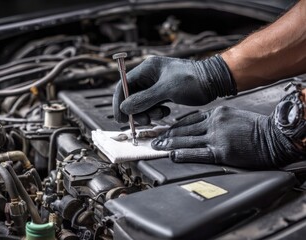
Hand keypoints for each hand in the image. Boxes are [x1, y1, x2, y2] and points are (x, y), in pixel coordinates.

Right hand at [113, 55, 236, 123]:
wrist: (213, 81)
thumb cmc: (192, 81)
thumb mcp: (166, 90)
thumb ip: (144, 100)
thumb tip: (124, 108)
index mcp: (146, 69)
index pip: (123, 85)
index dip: (119, 102)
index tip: (121, 118)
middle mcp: (148, 76)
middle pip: (131, 96)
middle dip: (135, 111)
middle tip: (144, 121)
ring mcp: (155, 85)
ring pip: (141, 103)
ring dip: (147, 113)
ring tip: (160, 115)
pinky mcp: (162, 93)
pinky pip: (151, 105)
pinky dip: (155, 112)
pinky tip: (165, 111)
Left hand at [151, 106, 305, 168]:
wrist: (274, 136)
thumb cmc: (256, 127)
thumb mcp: (233, 115)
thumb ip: (215, 119)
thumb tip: (198, 125)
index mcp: (216, 113)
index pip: (189, 119)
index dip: (174, 126)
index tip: (164, 130)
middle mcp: (214, 123)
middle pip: (184, 129)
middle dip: (167, 135)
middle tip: (154, 140)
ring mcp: (217, 137)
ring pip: (187, 140)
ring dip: (169, 144)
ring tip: (157, 147)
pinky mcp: (222, 151)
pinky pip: (199, 153)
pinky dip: (184, 153)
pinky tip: (173, 154)